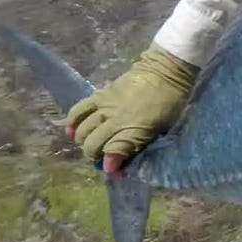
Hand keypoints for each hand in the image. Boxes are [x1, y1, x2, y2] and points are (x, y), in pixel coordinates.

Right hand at [64, 46, 198, 175]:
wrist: (165, 71)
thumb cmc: (170, 102)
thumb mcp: (162, 127)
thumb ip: (140, 143)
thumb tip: (120, 161)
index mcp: (133, 129)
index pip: (113, 153)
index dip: (112, 166)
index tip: (114, 170)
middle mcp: (115, 119)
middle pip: (93, 143)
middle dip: (94, 155)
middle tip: (101, 156)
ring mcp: (105, 106)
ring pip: (83, 129)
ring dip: (83, 141)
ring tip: (88, 144)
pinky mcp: (100, 94)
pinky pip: (79, 109)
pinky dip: (72, 121)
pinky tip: (71, 130)